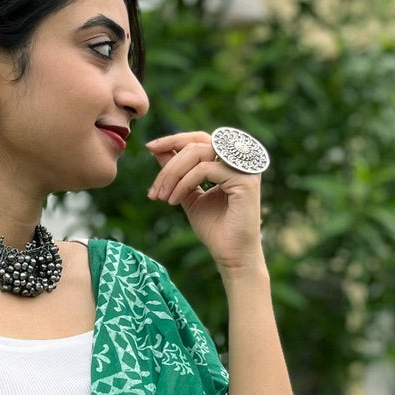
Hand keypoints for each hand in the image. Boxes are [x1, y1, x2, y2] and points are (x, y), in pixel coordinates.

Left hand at [145, 130, 263, 273]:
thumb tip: (156, 149)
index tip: (150, 147)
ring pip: (199, 154)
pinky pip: (204, 170)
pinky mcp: (245, 180)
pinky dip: (184, 183)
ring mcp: (244, 168)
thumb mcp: (187, 193)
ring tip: (161, 196)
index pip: (199, 139)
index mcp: (228, 161)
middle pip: (196, 144)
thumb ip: (176, 171)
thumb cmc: (213, 227)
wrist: (230, 254)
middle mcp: (240, 160)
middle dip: (169, 163)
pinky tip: (173, 201)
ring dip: (173, 174)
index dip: (174, 140)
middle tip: (154, 189)